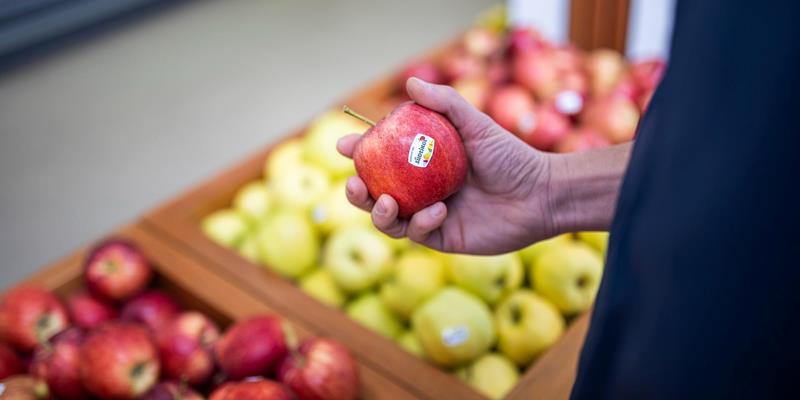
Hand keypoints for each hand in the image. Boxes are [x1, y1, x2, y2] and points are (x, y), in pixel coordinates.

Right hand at [337, 78, 557, 254]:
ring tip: (385, 201)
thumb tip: (411, 83)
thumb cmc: (511, 157)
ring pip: (388, 219)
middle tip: (355, 182)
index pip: (382, 157)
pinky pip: (417, 233)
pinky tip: (438, 210)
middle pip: (375, 193)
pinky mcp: (442, 238)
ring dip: (378, 212)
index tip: (346, 145)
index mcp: (423, 163)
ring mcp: (430, 215)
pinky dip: (420, 222)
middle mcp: (422, 190)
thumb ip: (445, 104)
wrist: (540, 195)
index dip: (359, 152)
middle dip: (357, 190)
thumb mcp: (476, 124)